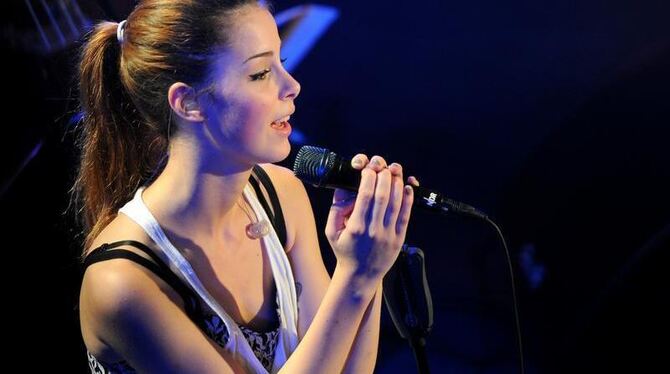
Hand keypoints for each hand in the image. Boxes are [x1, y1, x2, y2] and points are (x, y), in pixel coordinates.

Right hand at [325, 154, 417, 280]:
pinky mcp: (399, 239)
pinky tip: (406, 187)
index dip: (368, 177)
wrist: (359, 275)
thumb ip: (336, 208)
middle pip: (382, 196)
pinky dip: (408, 199)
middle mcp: (373, 230)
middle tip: (382, 165)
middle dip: (384, 176)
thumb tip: (344, 187)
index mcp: (355, 227)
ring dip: (396, 183)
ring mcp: (388, 235)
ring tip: (394, 171)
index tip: (368, 168)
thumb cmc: (345, 251)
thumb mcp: (331, 230)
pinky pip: (406, 216)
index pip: (365, 195)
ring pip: (396, 203)